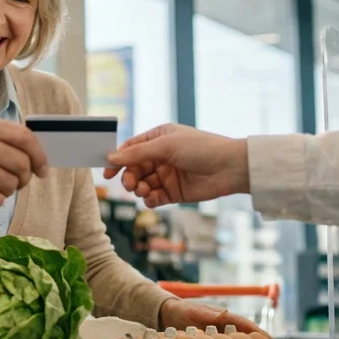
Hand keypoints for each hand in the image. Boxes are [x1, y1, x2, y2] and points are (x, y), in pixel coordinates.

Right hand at [105, 124, 249, 206]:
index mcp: (159, 138)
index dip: (118, 160)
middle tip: (130, 184)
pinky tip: (152, 199)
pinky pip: (154, 198)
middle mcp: (161, 157)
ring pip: (142, 184)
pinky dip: (149, 200)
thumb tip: (111, 158)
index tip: (107, 172)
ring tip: (144, 190)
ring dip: (139, 189)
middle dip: (129, 177)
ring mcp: (167, 175)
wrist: (230, 168)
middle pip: (134, 168)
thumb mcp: (166, 146)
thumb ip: (137, 153)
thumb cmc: (201, 149)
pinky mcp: (174, 192)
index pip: (131, 149)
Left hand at [157, 299, 269, 338]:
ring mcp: (218, 333)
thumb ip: (208, 313)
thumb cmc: (181, 310)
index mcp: (222, 316)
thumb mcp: (193, 311)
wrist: (166, 314)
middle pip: (245, 334)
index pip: (244, 323)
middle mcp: (223, 325)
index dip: (258, 332)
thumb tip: (226, 314)